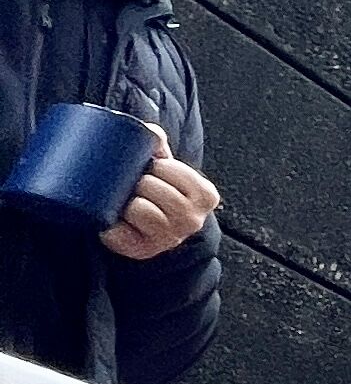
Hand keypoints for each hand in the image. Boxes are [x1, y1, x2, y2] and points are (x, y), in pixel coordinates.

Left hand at [100, 130, 218, 262]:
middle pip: (154, 188)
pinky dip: (112, 226)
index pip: (170, 169)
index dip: (155, 166)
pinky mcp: (143, 250)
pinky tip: (114, 222)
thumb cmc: (160, 192)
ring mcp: (169, 237)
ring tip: (127, 203)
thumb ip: (159, 144)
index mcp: (205, 195)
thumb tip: (150, 132)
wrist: (152, 230)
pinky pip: (120, 233)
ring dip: (127, 203)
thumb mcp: (167, 168)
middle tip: (135, 186)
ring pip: (140, 209)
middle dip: (140, 183)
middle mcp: (192, 219)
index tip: (151, 170)